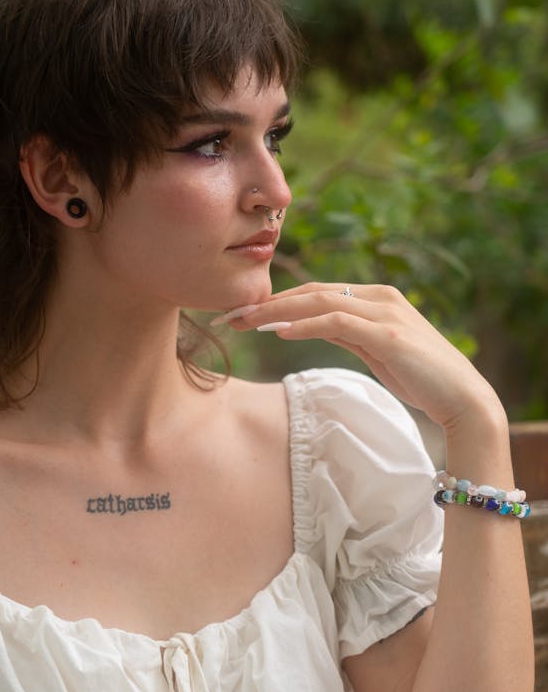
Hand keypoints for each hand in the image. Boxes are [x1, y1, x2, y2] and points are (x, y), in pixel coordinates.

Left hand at [214, 283, 502, 435]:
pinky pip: (338, 322)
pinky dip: (306, 325)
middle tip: (230, 315)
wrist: (461, 399)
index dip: (276, 301)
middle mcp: (379, 296)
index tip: (242, 315)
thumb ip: (346, 332)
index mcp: (374, 296)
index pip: (314, 293)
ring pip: (320, 302)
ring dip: (278, 311)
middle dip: (267, 303)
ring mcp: (385, 312)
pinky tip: (280, 331)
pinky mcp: (389, 334)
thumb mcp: (374, 349)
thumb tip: (307, 326)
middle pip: (311, 293)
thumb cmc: (418, 376)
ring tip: (245, 322)